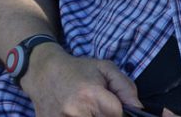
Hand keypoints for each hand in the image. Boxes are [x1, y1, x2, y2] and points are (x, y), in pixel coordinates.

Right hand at [22, 44, 139, 116]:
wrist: (43, 73)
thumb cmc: (78, 69)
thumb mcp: (106, 69)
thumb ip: (125, 87)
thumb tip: (137, 108)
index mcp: (91, 94)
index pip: (117, 114)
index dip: (120, 112)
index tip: (116, 107)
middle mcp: (75, 110)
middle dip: (107, 114)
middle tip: (100, 106)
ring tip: (88, 108)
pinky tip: (77, 112)